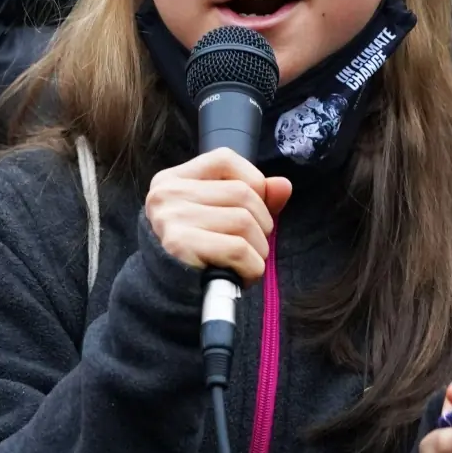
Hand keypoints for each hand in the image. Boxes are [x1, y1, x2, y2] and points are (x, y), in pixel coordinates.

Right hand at [146, 148, 292, 283]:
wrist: (168, 293)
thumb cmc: (199, 251)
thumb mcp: (222, 216)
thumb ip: (255, 197)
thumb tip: (283, 185)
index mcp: (175, 178)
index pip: (225, 159)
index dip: (253, 180)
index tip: (255, 208)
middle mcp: (168, 193)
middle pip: (242, 193)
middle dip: (262, 223)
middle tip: (254, 245)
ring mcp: (172, 217)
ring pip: (244, 221)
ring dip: (259, 249)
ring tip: (247, 262)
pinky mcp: (179, 245)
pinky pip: (238, 248)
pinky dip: (251, 267)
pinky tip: (242, 274)